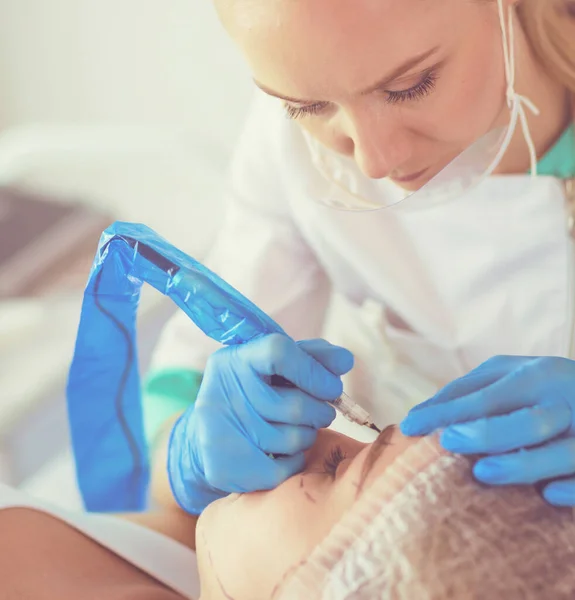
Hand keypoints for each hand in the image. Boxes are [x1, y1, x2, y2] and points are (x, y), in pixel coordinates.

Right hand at [168, 334, 353, 513]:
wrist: (209, 436)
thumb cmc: (256, 393)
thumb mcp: (278, 367)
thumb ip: (313, 357)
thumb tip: (345, 361)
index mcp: (237, 358)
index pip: (279, 353)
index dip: (314, 371)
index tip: (331, 387)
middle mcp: (222, 389)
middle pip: (296, 406)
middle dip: (319, 412)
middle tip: (318, 411)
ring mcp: (219, 428)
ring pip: (294, 439)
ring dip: (306, 436)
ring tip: (294, 429)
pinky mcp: (223, 465)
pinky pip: (284, 468)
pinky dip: (293, 461)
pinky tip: (282, 452)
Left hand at [400, 356, 574, 505]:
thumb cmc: (541, 388)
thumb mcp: (509, 376)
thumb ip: (468, 390)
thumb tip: (419, 414)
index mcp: (535, 376)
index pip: (483, 397)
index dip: (445, 413)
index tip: (409, 427)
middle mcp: (564, 401)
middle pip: (526, 422)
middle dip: (486, 433)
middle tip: (448, 442)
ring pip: (562, 453)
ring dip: (523, 463)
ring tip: (483, 472)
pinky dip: (572, 488)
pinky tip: (548, 495)